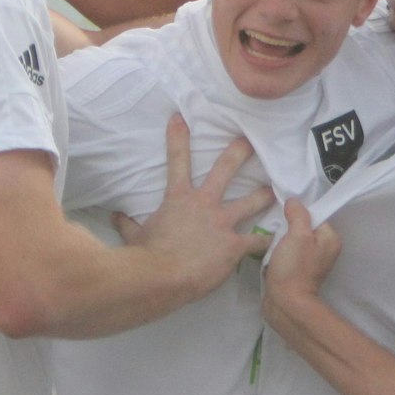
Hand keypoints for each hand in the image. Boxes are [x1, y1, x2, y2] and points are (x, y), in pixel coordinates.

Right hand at [110, 116, 274, 297]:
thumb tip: (115, 217)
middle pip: (225, 170)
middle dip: (239, 153)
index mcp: (179, 198)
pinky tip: (279, 241)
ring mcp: (222, 222)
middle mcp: (204, 204)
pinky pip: (258, 240)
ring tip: (276, 191)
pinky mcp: (234, 244)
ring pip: (251, 202)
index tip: (180, 117)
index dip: (178, 137)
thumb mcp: (134, 237)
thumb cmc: (147, 256)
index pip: (177, 161)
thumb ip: (128, 225)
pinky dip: (268, 241)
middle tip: (251, 141)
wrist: (162, 276)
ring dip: (264, 196)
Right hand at [262, 198, 340, 325]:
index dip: (299, 213)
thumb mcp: (298, 235)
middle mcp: (325, 250)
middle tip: (275, 228)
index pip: (315, 215)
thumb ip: (298, 215)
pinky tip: (271, 252)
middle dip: (288, 226)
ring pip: (294, 240)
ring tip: (271, 240)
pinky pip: (288, 252)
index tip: (283, 214)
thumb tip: (294, 201)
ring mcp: (311, 262)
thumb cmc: (294, 268)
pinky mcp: (298, 271)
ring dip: (282, 239)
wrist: (285, 303)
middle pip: (304, 227)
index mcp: (330, 239)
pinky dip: (279, 251)